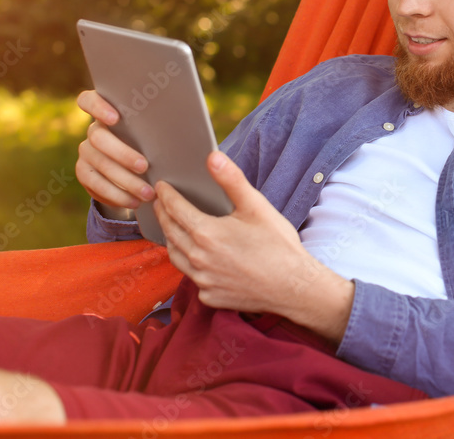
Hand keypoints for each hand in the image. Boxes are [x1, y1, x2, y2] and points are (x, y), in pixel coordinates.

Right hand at [74, 90, 154, 211]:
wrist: (138, 169)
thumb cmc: (154, 143)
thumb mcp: (155, 133)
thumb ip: (158, 126)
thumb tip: (186, 123)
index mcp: (108, 112)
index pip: (88, 101)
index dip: (98, 107)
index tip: (115, 118)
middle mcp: (93, 130)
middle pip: (98, 138)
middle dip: (122, 153)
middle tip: (145, 167)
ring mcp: (86, 151)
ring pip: (99, 164)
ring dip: (125, 180)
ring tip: (147, 193)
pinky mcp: (84, 172)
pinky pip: (95, 185)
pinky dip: (116, 195)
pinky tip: (134, 201)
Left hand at [154, 151, 354, 342]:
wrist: (293, 287)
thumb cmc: (278, 245)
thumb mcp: (256, 206)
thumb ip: (231, 180)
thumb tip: (213, 157)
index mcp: (206, 233)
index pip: (175, 209)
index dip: (166, 195)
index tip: (161, 187)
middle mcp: (198, 258)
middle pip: (170, 232)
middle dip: (163, 214)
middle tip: (160, 203)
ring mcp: (203, 280)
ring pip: (176, 257)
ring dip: (171, 240)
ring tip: (172, 229)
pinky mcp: (211, 296)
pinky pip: (193, 278)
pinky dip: (190, 265)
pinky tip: (198, 259)